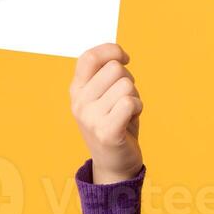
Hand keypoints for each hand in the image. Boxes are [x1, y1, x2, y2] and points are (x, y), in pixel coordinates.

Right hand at [69, 42, 142, 183]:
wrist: (114, 164)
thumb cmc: (114, 123)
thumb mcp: (103, 96)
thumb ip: (105, 75)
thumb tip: (118, 54)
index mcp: (76, 90)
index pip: (89, 57)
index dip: (111, 50)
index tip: (125, 58)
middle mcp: (80, 103)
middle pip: (115, 69)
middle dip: (128, 80)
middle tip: (125, 99)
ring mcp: (90, 118)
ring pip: (126, 85)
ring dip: (134, 96)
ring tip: (127, 112)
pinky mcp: (106, 132)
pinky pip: (129, 102)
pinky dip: (137, 107)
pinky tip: (132, 118)